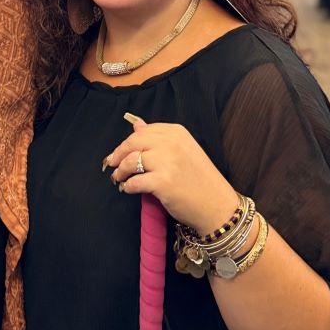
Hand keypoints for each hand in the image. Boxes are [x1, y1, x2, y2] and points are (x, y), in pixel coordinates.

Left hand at [104, 117, 238, 233]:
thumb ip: (159, 137)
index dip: (127, 143)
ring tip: (119, 178)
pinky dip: (127, 186)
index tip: (119, 153)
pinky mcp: (163, 182)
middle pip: (133, 143)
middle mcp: (172, 143)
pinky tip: (128, 189)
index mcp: (176, 132)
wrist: (217, 206)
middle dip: (118, 155)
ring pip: (131, 161)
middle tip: (111, 165)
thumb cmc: (200, 179)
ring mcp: (167, 162)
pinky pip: (134, 181)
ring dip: (120, 171)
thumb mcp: (183, 150)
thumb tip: (136, 124)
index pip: (142, 132)